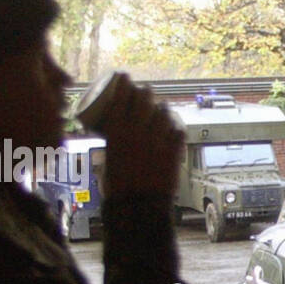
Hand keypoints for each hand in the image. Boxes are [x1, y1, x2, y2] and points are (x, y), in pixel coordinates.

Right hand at [101, 72, 183, 204]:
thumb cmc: (117, 188)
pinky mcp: (173, 151)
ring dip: (162, 107)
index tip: (124, 77)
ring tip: (160, 109)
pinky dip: (175, 127)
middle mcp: (138, 131)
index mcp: (116, 131)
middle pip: (144, 98)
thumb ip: (113, 146)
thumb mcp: (106, 159)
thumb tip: (115, 139)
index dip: (124, 82)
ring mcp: (158, 140)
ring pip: (164, 112)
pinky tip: (174, 127)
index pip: (121, 95)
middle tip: (144, 92)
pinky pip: (178, 130)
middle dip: (145, 91)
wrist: (138, 206)